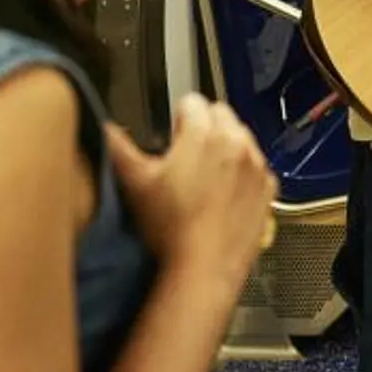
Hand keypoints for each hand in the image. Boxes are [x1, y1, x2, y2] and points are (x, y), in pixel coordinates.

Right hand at [108, 99, 276, 295]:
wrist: (204, 270)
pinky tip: (223, 196)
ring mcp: (256, 167)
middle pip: (219, 114)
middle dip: (203, 128)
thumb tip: (104, 128)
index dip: (175, 117)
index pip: (191, 101)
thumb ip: (116, 147)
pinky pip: (256, 168)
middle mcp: (237, 143)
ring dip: (224, 149)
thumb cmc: (171, 231)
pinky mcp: (268, 190)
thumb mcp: (135, 183)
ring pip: (241, 139)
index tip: (170, 137)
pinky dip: (243, 174)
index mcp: (204, 133)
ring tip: (202, 178)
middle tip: (184, 157)